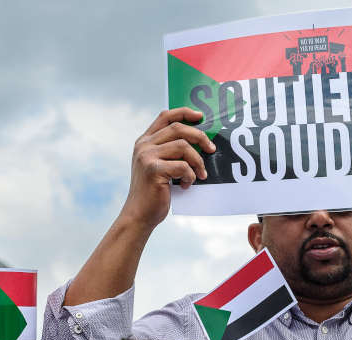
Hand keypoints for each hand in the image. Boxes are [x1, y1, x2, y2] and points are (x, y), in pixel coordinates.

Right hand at [120, 107, 215, 229]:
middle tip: (211, 150)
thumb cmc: (153, 192)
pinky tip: (186, 185)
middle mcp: (143, 145)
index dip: (185, 112)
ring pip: (183, 147)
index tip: (201, 117)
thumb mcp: (157, 166)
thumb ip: (169, 151)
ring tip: (200, 175)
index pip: (165, 116)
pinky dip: (190, 176)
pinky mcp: (153, 170)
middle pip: (178, 128)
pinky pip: (182, 166)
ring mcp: (146, 157)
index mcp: (144, 141)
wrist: (139, 215)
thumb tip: (199, 141)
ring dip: (197, 161)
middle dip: (200, 137)